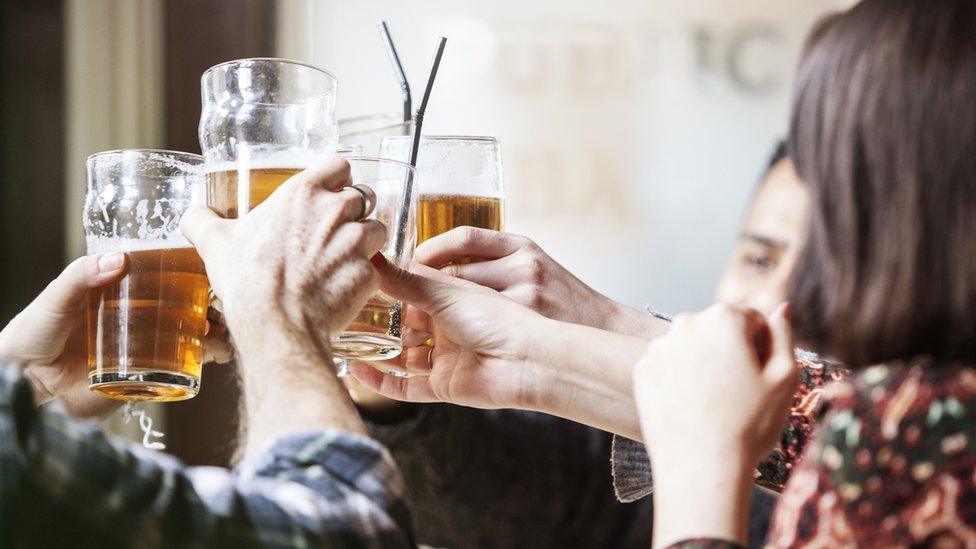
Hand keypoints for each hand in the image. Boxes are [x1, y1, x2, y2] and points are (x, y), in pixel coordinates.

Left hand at [0, 255, 234, 418]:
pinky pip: (177, 371)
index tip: (212, 272)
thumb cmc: (31, 335)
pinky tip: (213, 357)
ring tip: (221, 336)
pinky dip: (200, 364)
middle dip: (211, 308)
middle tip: (222, 309)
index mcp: (121, 295)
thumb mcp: (54, 298)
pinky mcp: (142, 379)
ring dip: (213, 336)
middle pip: (185, 309)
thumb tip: (120, 260)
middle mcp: (137, 320)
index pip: (163, 279)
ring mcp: (142, 350)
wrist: (22, 386)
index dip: (191, 276)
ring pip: (189, 339)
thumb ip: (81, 276)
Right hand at [181, 158, 385, 350]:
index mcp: (302, 193)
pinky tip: (343, 286)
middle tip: (335, 230)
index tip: (331, 190)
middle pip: (364, 195)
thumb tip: (193, 215)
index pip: (339, 165)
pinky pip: (375, 268)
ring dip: (365, 240)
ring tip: (343, 258)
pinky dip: (363, 276)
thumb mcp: (214, 243)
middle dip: (354, 210)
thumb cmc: (247, 281)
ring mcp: (356, 242)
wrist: (276, 325)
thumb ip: (202, 220)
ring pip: (377, 229)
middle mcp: (336, 211)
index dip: (338, 177)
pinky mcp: (368, 273)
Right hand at [348, 257, 552, 409]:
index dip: (384, 291)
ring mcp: (445, 358)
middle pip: (403, 326)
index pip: (410, 292)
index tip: (353, 285)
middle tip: (339, 318)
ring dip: (376, 352)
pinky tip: (356, 371)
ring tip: (341, 345)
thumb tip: (370, 256)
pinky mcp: (443, 386)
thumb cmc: (495, 317)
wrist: (526, 360)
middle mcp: (447, 328)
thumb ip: (404, 280)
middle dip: (376, 324)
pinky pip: (405, 386)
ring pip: (402, 357)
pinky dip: (381, 381)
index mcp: (450, 299)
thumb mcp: (443, 291)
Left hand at [414, 228, 662, 337]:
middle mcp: (522, 265)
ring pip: (462, 301)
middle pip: (456, 272)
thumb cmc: (564, 305)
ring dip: (438, 315)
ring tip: (422, 325)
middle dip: (430, 289)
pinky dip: (457, 335)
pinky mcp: (524, 321)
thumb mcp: (535, 269)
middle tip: (410, 300)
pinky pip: (476, 327)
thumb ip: (495, 266)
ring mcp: (523, 294)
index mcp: (521, 246)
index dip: (433, 250)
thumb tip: (439, 269)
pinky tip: (443, 343)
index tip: (415, 263)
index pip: (464, 237)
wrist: (602, 332)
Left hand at [633, 303, 796, 546]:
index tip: (761, 376)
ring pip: (690, 346)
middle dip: (730, 350)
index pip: (752, 318)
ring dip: (702, 362)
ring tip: (712, 401)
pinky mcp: (642, 370)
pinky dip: (678, 378)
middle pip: (718, 328)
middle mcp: (686, 323)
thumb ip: (784, 336)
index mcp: (724, 318)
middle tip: (737, 391)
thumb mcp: (785, 379)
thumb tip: (781, 308)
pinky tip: (690, 405)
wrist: (700, 468)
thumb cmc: (749, 425)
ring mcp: (659, 347)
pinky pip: (668, 365)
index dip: (763, 346)